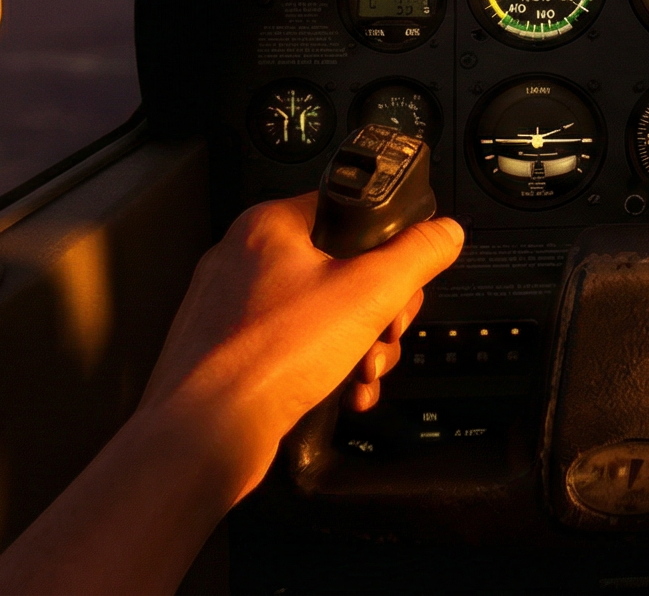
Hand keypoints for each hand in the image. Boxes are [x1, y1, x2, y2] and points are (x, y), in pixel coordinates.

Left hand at [140, 192, 464, 498]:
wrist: (204, 436)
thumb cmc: (269, 359)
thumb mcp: (370, 292)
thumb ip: (418, 254)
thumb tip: (444, 232)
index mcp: (268, 227)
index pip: (348, 212)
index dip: (387, 249)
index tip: (402, 283)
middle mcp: (244, 262)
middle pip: (342, 269)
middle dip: (379, 313)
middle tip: (384, 333)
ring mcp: (233, 311)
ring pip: (322, 316)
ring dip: (359, 348)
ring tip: (361, 373)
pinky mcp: (231, 355)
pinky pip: (295, 351)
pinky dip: (327, 372)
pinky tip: (342, 394)